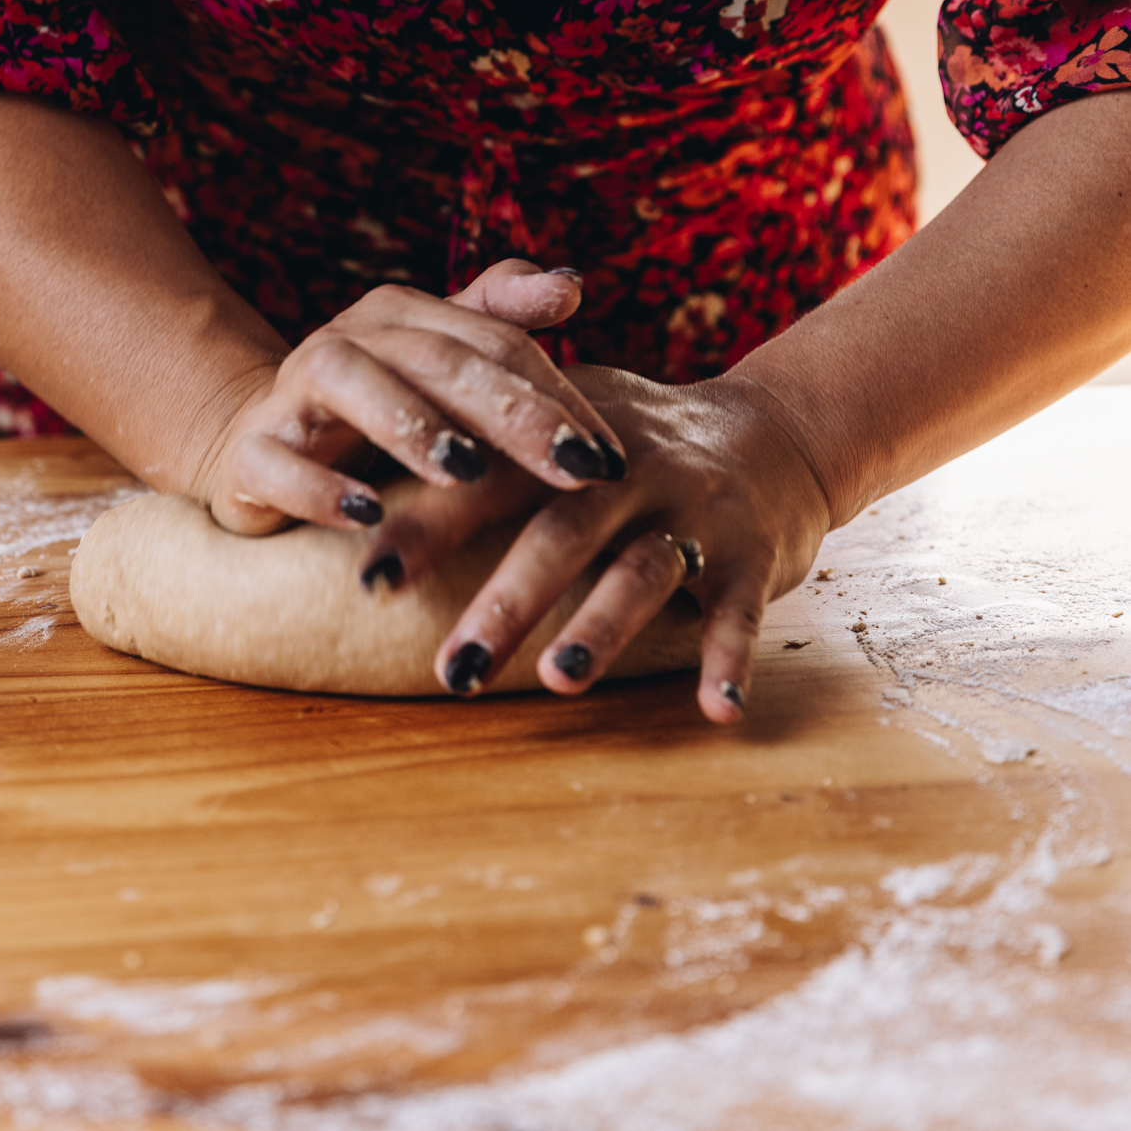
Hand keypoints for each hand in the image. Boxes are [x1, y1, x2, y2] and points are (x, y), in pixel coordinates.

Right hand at [194, 260, 629, 536]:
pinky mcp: (252, 453)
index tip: (609, 456)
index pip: (497, 345)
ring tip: (468, 471)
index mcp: (404, 315)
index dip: (557, 395)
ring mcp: (295, 392)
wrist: (256, 448)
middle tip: (573, 466)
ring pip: (354, 387)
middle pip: (440, 362)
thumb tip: (574, 285)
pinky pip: (280, 464)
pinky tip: (368, 516)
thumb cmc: (375, 411)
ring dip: (412, 426)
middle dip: (511, 414)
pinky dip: (321, 490)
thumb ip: (503, 321)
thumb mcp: (442, 367)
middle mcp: (350, 339)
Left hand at [367, 368, 831, 723]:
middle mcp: (628, 469)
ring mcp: (693, 511)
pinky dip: (730, 657)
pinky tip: (716, 711)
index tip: (367, 581)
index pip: (486, 478)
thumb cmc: (633, 443)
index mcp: (563, 439)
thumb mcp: (562, 419)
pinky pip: (738, 609)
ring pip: (642, 570)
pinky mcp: (751, 555)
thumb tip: (354, 485)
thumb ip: (477, 447)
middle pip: (560, 532)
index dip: (428, 526)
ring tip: (558, 682)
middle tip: (453, 670)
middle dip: (507, 602)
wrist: (777, 432)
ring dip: (602, 628)